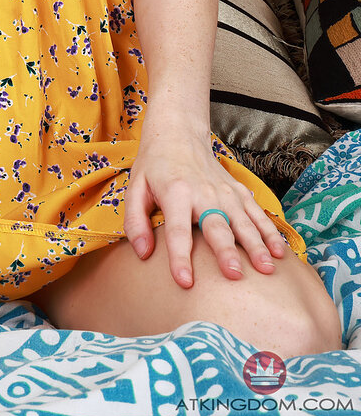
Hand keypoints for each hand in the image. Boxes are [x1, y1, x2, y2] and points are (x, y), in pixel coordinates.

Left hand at [122, 117, 289, 288]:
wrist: (178, 133)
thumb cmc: (155, 165)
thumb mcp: (135, 188)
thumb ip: (135, 221)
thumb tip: (142, 253)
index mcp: (175, 193)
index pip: (177, 231)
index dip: (180, 257)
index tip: (185, 282)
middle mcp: (203, 193)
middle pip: (216, 226)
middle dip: (226, 251)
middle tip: (234, 275)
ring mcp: (225, 192)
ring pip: (244, 222)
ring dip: (256, 246)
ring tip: (266, 269)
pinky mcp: (239, 191)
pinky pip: (257, 214)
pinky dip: (270, 232)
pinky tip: (281, 252)